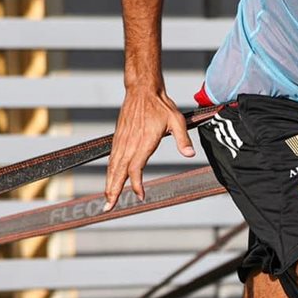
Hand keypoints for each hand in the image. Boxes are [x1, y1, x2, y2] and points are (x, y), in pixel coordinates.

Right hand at [104, 87, 194, 210]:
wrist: (142, 90)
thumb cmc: (161, 105)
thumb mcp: (177, 120)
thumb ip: (183, 139)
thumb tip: (190, 154)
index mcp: (143, 141)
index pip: (136, 168)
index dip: (137, 184)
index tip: (140, 195)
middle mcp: (129, 143)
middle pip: (119, 171)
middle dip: (113, 190)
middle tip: (108, 207)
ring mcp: (122, 140)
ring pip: (113, 166)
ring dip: (109, 183)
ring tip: (107, 199)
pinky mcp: (118, 137)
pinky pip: (112, 158)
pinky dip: (110, 172)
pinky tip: (110, 180)